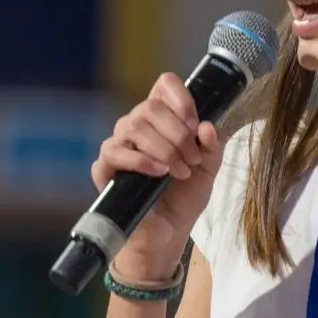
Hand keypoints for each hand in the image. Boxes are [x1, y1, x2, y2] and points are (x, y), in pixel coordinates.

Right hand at [93, 72, 224, 278]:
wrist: (168, 231)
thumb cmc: (184, 196)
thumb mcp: (210, 168)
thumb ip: (214, 145)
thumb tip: (207, 126)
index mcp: (162, 119)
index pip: (164, 85)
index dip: (181, 97)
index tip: (195, 124)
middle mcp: (137, 126)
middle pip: (150, 107)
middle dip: (178, 133)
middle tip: (193, 159)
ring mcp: (118, 145)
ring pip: (134, 126)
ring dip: (164, 148)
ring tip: (179, 171)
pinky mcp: (104, 168)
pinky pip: (115, 151)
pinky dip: (141, 160)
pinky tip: (158, 173)